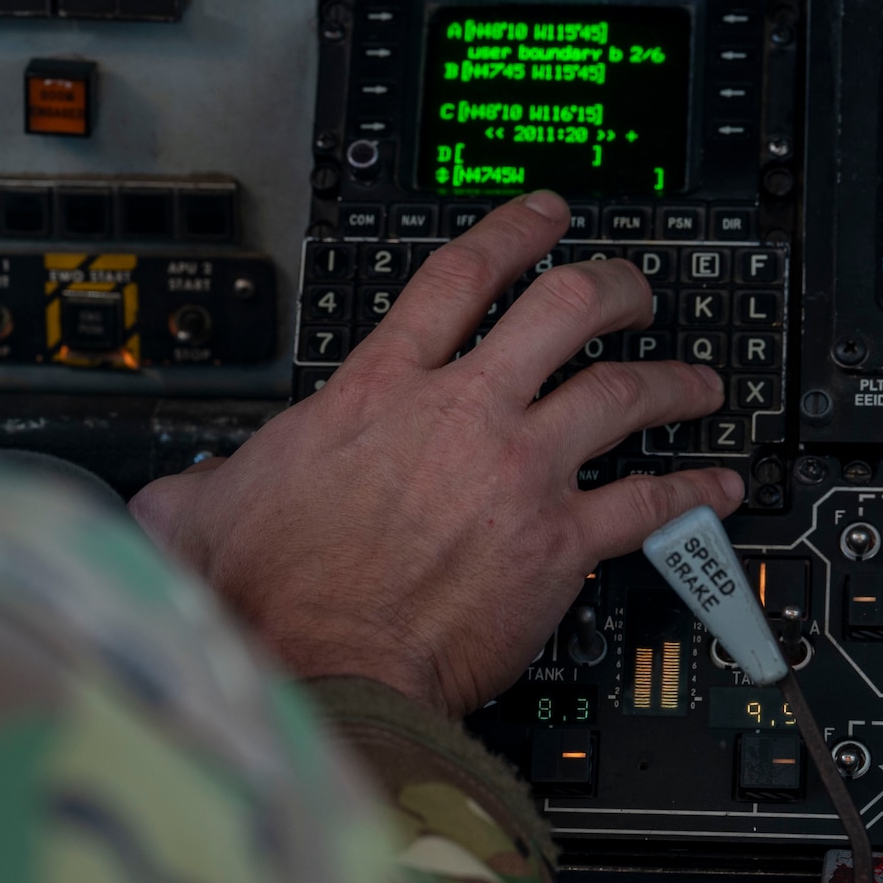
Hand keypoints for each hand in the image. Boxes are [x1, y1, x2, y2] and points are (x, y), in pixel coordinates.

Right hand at [129, 191, 742, 715]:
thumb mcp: (202, 509)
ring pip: (622, 391)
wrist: (323, 665)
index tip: (545, 216)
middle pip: (562, 308)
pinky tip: (720, 489)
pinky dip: (693, 492)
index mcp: (381, 388)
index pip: (460, 276)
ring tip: (700, 379)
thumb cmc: (271, 597)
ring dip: (672, 379)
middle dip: (611, 286)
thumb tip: (162, 493)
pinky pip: (650, 504)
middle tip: (633, 291)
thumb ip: (198, 482)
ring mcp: (519, 471)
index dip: (512, 231)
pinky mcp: (558, 541)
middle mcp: (462, 412)